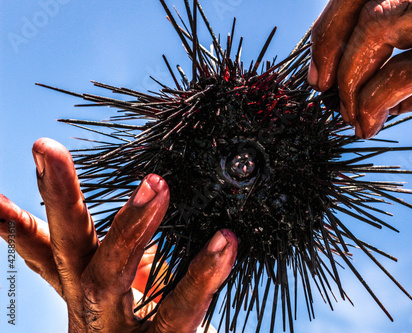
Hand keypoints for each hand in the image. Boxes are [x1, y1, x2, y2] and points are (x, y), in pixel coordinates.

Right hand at [0, 138, 237, 332]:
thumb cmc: (131, 331)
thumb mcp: (120, 291)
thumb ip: (126, 253)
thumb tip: (140, 208)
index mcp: (81, 284)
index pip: (42, 248)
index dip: (17, 215)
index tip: (23, 165)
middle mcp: (88, 302)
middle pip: (66, 247)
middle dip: (58, 198)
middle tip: (47, 150)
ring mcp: (112, 328)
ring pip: (112, 275)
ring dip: (131, 227)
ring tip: (156, 185)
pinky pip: (179, 310)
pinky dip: (202, 276)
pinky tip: (223, 242)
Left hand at [308, 0, 411, 137]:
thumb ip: (403, 80)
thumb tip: (361, 96)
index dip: (332, 26)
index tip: (319, 70)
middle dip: (330, 42)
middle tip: (321, 85)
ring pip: (379, 24)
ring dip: (352, 76)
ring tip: (350, 114)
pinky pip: (405, 70)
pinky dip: (373, 100)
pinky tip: (369, 124)